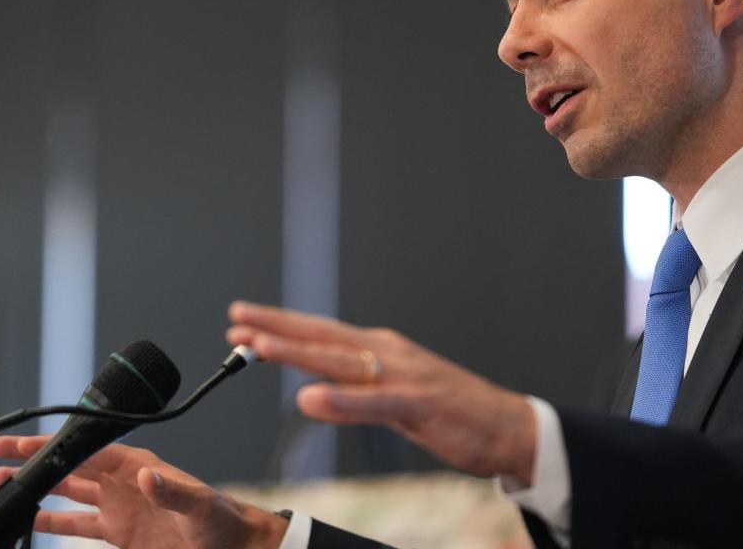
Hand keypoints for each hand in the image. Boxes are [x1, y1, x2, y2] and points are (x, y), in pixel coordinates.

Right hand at [0, 436, 287, 548]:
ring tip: (5, 481)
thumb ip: (171, 491)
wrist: (231, 545)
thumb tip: (145, 475)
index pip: (90, 452)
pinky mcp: (120, 532)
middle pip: (73, 466)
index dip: (58, 448)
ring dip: (41, 487)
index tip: (26, 445)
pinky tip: (32, 518)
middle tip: (1, 453)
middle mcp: (125, 481)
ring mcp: (120, 506)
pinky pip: (79, 523)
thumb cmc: (219, 519)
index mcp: (140, 466)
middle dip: (38, 460)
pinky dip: (54, 520)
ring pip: (70, 491)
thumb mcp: (198, 504)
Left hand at [226, 302, 536, 484]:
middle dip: (276, 327)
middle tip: (235, 318)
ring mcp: (403, 376)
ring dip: (296, 352)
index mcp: (381, 349)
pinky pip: (373, 403)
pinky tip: (309, 398)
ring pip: (340, 361)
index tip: (243, 322)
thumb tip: (314, 388)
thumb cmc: (449, 410)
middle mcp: (387, 353)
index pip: (321, 334)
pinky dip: (340, 400)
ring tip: (257, 346)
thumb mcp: (394, 396)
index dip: (281, 327)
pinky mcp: (418, 404)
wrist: (507, 425)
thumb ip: (354, 390)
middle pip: (322, 337)